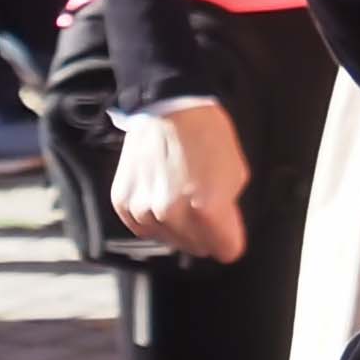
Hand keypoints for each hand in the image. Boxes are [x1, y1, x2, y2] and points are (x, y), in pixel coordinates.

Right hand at [108, 95, 249, 263]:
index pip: (225, 250)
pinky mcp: (124, 204)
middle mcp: (172, 215)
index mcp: (207, 209)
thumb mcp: (236, 175)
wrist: (169, 110)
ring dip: (176, 227)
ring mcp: (144, 211)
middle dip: (204, 234)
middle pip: (196, 248)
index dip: (229, 239)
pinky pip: (142, 229)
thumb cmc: (207, 136)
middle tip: (204, 210)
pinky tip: (160, 197)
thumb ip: (229, 213)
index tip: (228, 232)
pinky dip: (152, 219)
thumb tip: (220, 233)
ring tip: (179, 198)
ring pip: (168, 241)